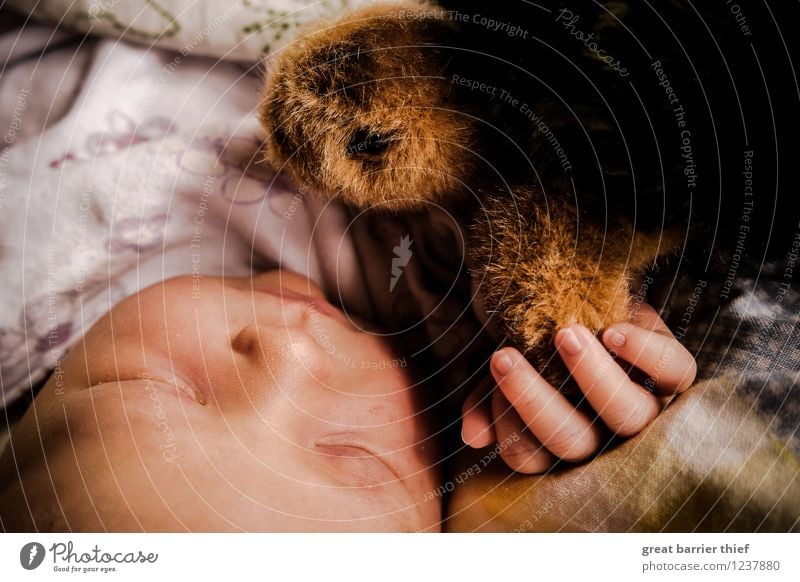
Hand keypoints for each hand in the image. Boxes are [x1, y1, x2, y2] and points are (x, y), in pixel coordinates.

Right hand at [461, 303, 696, 472]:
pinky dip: (646, 354)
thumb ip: (485, 399)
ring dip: (593, 378)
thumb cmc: (531, 334)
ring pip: (629, 416)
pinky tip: (613, 332)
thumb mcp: (503, 364)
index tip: (491, 375)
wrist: (569, 287)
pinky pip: (675, 371)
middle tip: (504, 358)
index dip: (508, 425)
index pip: (530, 455)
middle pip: (574, 442)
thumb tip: (473, 437)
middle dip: (535, 402)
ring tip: (565, 335)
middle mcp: (603, 433)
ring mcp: (645, 405)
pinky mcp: (676, 370)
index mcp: (554, 438)